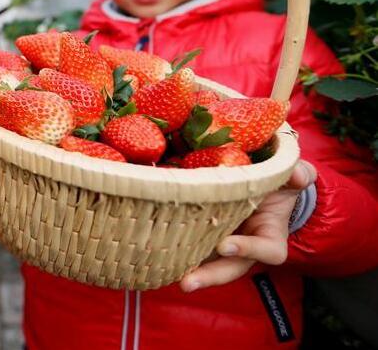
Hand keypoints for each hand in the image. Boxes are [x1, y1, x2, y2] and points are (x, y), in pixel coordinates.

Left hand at [180, 160, 316, 291]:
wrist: (261, 186)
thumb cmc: (279, 185)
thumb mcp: (293, 177)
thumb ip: (300, 175)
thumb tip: (300, 175)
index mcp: (271, 235)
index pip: (267, 250)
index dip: (249, 249)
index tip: (226, 245)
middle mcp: (246, 247)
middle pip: (231, 268)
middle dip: (211, 276)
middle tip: (187, 283)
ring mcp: (224, 245)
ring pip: (209, 264)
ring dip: (191, 272)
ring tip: (170, 278)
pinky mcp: (204, 237)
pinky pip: (192, 249)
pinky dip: (176, 253)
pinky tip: (158, 256)